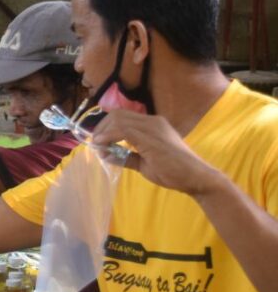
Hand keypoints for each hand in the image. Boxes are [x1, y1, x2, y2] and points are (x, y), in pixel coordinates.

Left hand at [91, 110, 222, 195]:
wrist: (197, 177)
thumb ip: (126, 157)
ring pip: (118, 119)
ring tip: (98, 146)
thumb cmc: (174, 172)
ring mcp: (153, 127)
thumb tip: (106, 155)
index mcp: (153, 124)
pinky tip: (102, 146)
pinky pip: (123, 130)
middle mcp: (153, 121)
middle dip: (101, 128)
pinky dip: (108, 136)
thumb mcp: (144, 164)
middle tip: (95, 144)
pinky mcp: (151, 137)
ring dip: (103, 132)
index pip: (122, 117)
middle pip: (117, 114)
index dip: (106, 126)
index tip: (97, 141)